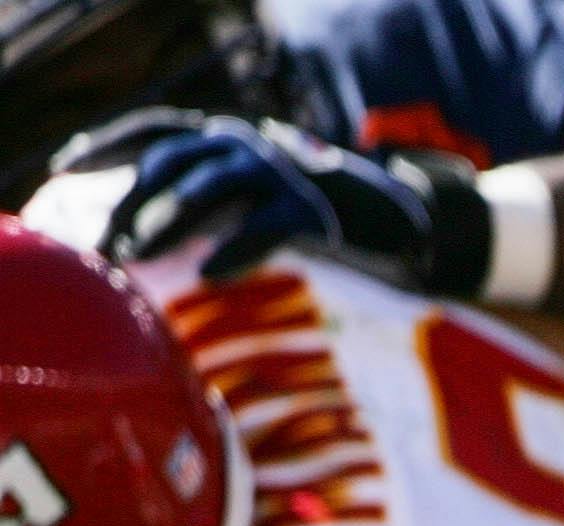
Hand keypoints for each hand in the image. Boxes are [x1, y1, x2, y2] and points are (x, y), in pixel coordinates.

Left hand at [54, 110, 481, 288]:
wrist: (408, 230)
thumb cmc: (322, 227)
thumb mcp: (261, 204)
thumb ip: (217, 209)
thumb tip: (153, 240)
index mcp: (238, 139)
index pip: (163, 129)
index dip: (113, 143)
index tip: (70, 167)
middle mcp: (257, 145)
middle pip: (177, 159)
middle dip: (137, 199)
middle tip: (111, 243)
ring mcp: (289, 173)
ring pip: (215, 184)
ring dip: (171, 220)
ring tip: (142, 255)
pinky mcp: (321, 211)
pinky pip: (268, 225)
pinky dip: (237, 248)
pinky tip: (211, 273)